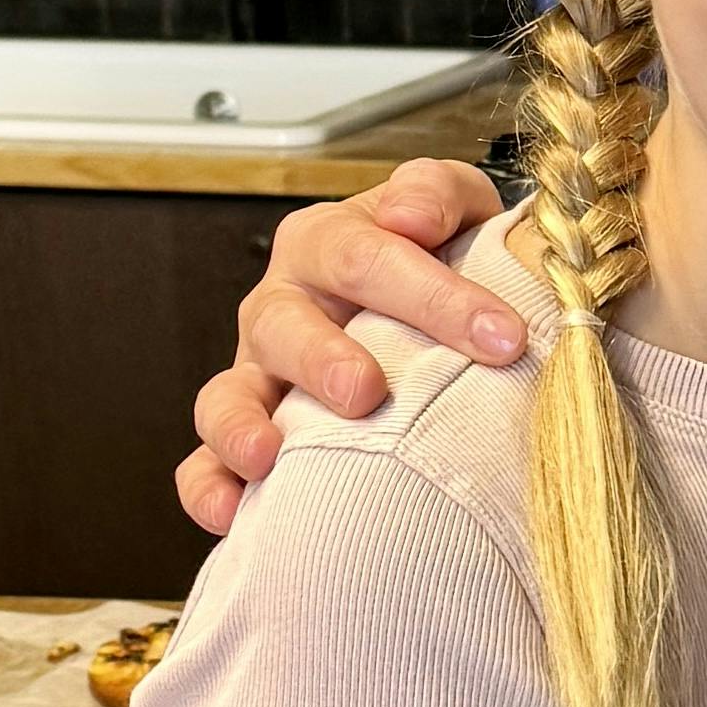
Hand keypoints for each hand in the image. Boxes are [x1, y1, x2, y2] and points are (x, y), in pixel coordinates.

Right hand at [178, 159, 515, 532]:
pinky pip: (204, 466)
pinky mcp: (240, 438)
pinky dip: (209, 488)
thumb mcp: (455, 212)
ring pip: (229, 394)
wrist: (427, 320)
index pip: (365, 255)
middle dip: (323, 359)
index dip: (432, 295)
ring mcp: (255, 374)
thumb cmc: (441, 266)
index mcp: (328, 242)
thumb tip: (413, 217)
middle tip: (367, 392)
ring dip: (243, 424)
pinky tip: (233, 513)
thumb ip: (439, 193)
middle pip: (286, 324)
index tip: (503, 337)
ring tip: (270, 454)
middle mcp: (282, 305)